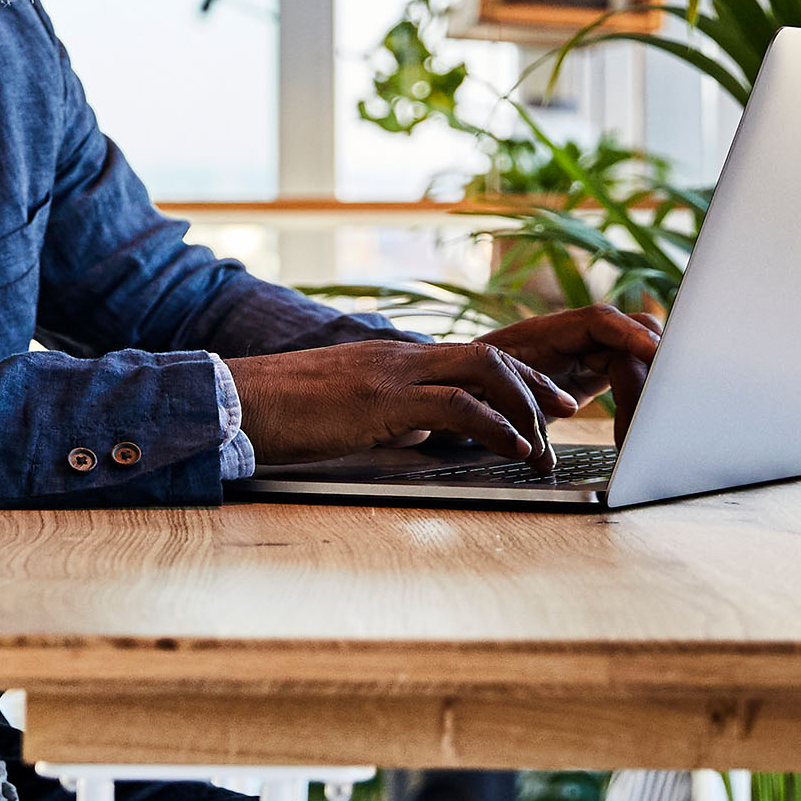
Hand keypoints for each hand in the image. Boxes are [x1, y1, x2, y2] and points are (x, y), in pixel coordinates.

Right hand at [224, 338, 579, 470]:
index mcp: (391, 359)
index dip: (515, 375)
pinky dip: (494, 425)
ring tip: (545, 438)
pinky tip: (513, 447)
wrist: (234, 401)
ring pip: (482, 369)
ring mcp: (391, 373)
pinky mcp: (382, 399)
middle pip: (489, 354)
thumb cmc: (281, 414)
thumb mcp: (348, 413)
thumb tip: (421, 434)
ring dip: (523, 403)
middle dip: (534, 382)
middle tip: (567, 409)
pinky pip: (455, 404)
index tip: (545, 400)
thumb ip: (391, 417)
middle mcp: (399, 356)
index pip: (469, 355)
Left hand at [473, 305, 659, 438]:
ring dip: (648, 386)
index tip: (656, 355)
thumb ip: (525, 397)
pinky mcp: (595, 370)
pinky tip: (637, 428)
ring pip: (637, 354)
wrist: (463, 389)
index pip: (601, 322)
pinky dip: (640, 398)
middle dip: (653, 365)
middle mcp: (575, 335)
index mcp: (548, 332)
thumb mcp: (494, 393)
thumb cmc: (473, 388)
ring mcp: (588, 350)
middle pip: (633, 333)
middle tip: (661, 407)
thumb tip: (560, 414)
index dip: (631, 336)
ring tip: (646, 428)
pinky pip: (630, 373)